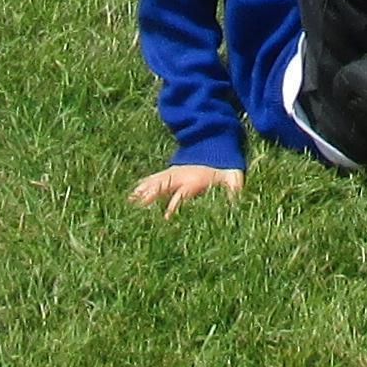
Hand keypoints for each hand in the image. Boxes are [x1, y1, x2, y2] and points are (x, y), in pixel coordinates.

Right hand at [129, 162, 243, 212]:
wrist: (219, 148)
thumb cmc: (227, 170)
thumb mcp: (234, 181)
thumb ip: (235, 192)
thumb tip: (237, 207)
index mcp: (195, 181)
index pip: (181, 195)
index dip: (173, 206)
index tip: (165, 218)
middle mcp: (181, 177)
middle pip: (162, 187)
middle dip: (150, 197)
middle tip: (137, 208)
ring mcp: (174, 173)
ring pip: (155, 182)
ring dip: (142, 191)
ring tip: (129, 202)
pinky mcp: (170, 173)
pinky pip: (153, 179)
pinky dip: (142, 185)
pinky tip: (132, 194)